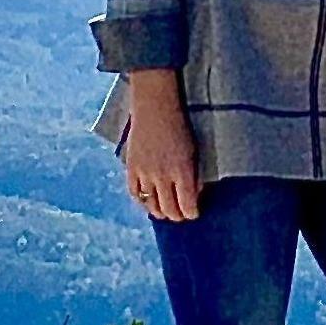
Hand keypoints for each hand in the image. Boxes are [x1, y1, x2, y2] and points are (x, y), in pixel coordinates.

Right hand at [123, 79, 201, 221]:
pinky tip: (148, 202)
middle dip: (177, 216)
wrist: (156, 108)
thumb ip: (194, 175)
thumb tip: (193, 196)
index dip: (191, 213)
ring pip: (151, 205)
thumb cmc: (181, 127)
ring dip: (160, 212)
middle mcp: (163, 176)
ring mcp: (145, 173)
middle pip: (169, 209)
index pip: (187, 205)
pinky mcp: (131, 168)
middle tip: (180, 215)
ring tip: (165, 212)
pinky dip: (142, 201)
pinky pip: (135, 194)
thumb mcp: (194, 152)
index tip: (194, 214)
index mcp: (183, 171)